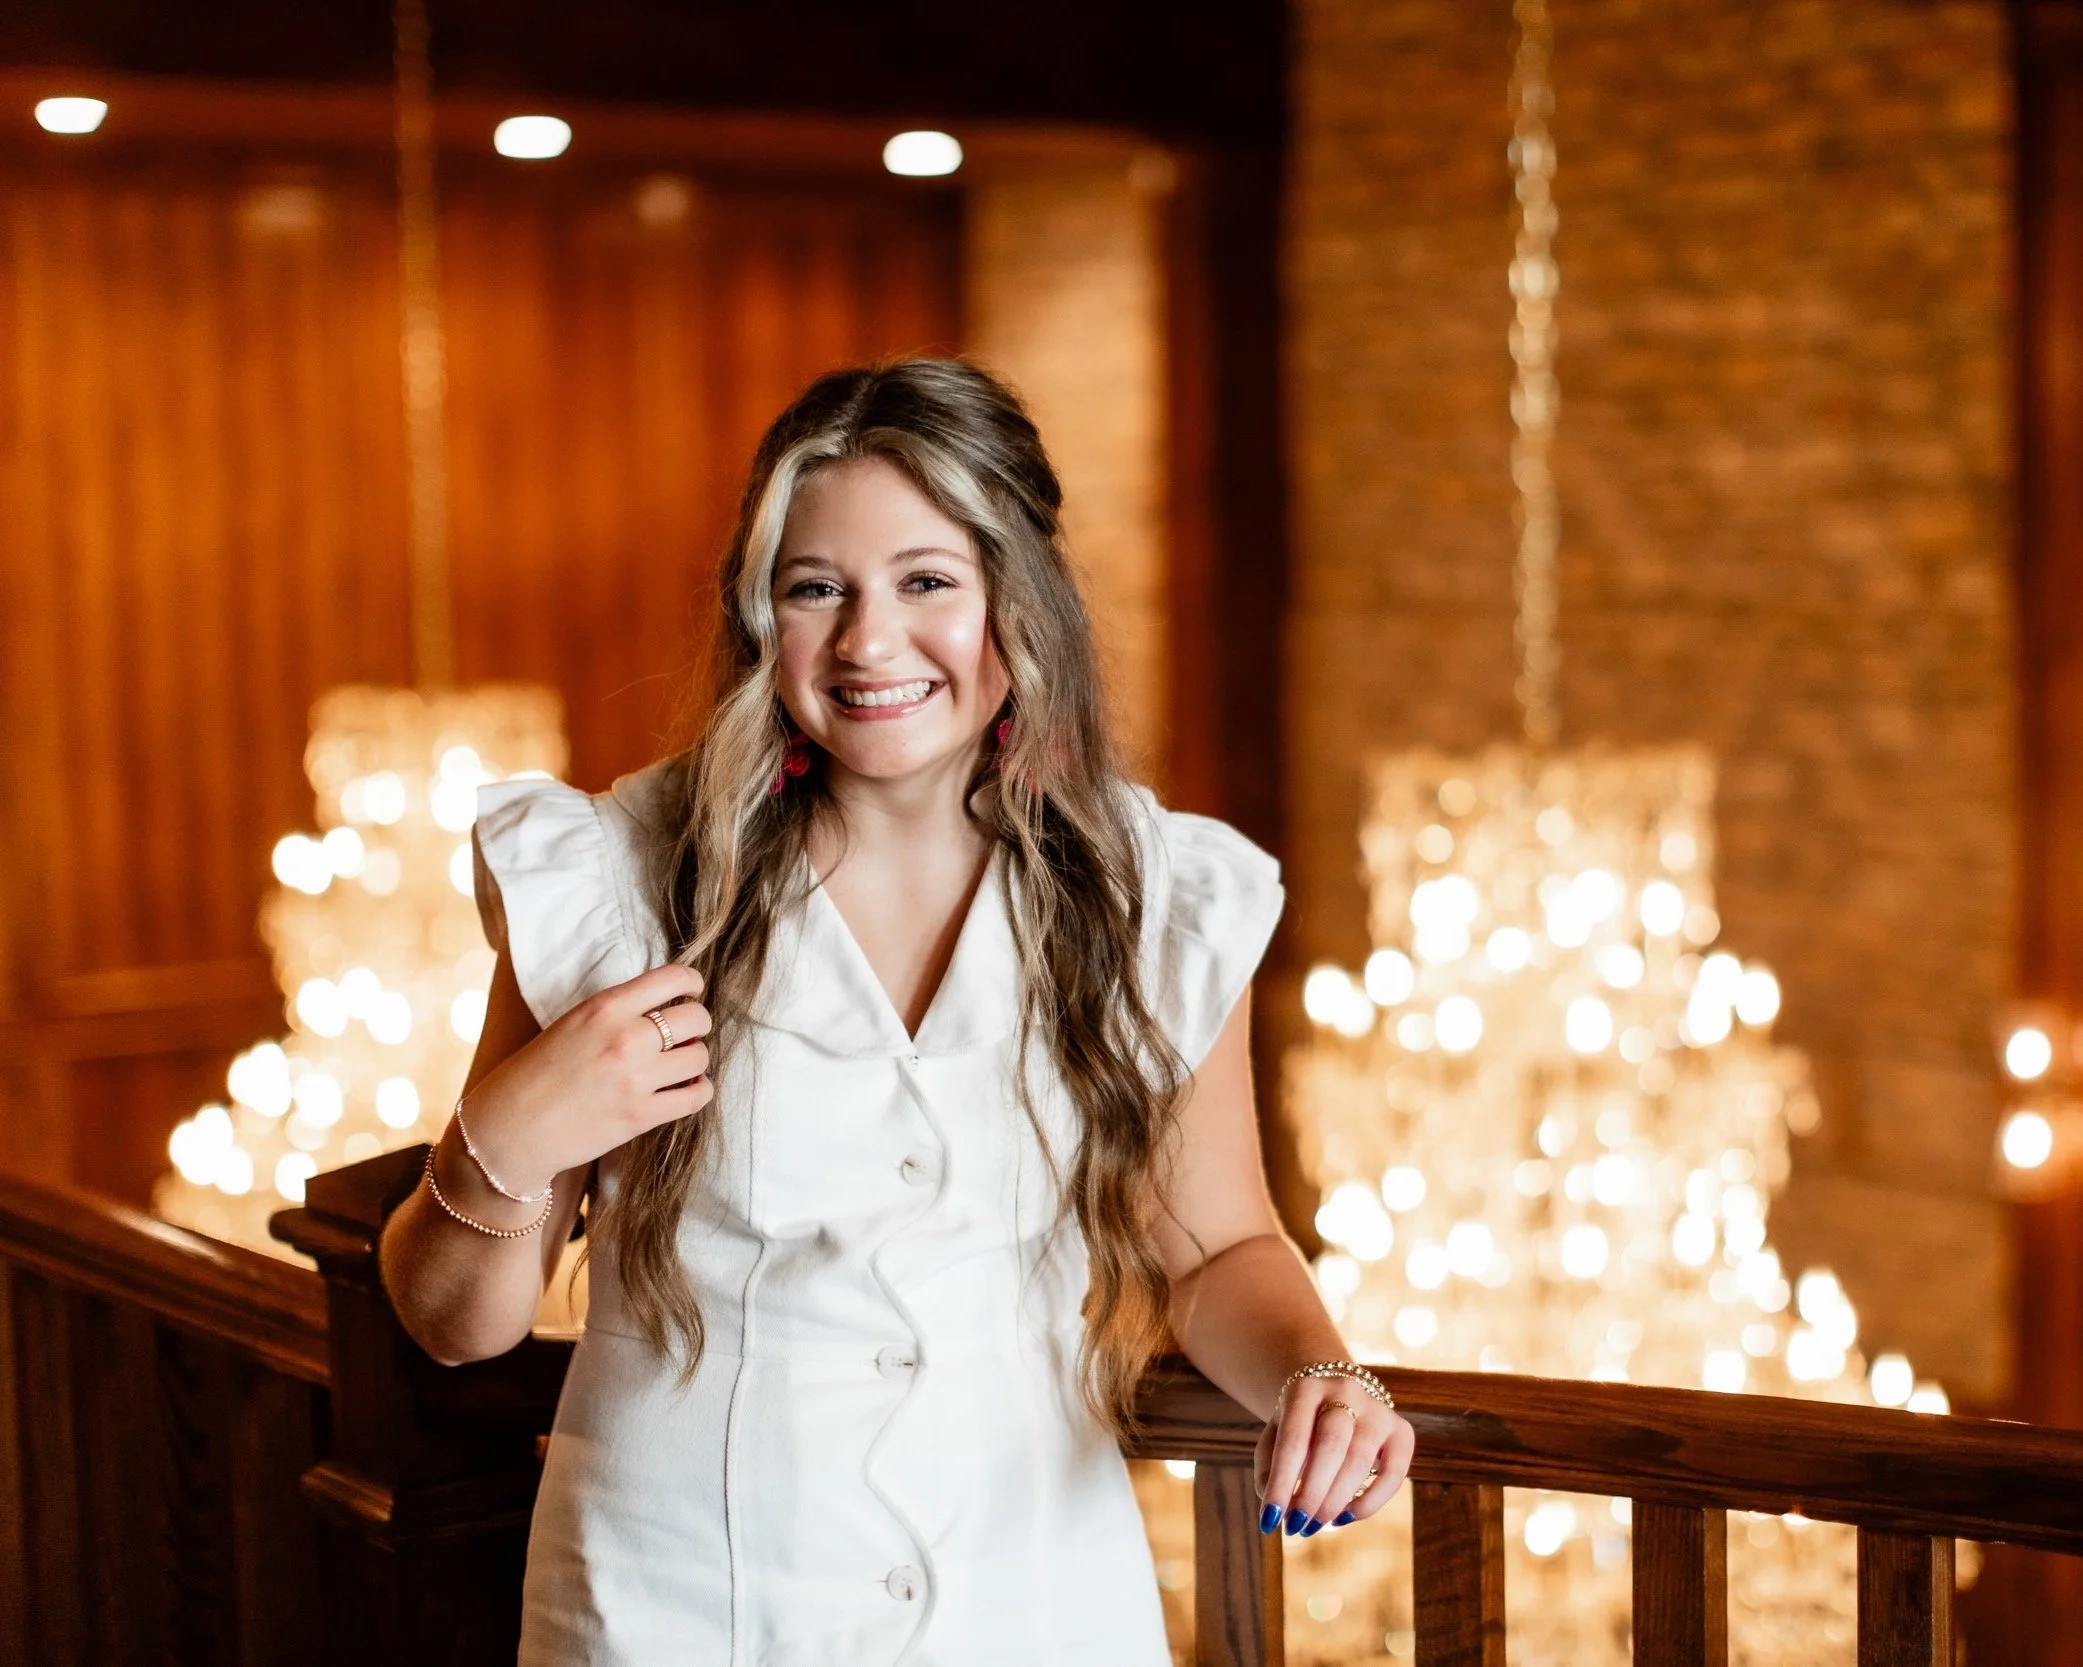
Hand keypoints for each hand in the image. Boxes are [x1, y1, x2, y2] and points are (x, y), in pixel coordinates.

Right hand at [458, 962, 713, 1192]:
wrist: (510, 1129)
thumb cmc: (535, 1074)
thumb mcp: (572, 1023)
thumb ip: (617, 1012)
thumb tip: (664, 1008)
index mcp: (605, 1007)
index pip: (673, 978)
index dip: (691, 983)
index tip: (691, 992)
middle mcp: (626, 1037)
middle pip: (696, 1018)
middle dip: (696, 1025)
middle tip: (683, 1036)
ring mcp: (636, 1078)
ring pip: (700, 1057)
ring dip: (695, 1060)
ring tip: (679, 1066)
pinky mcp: (641, 1116)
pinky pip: (697, 1097)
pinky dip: (698, 1091)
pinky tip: (686, 1089)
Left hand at [1254, 1371, 1414, 1536]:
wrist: (1334, 1396)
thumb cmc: (1299, 1426)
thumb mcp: (1275, 1436)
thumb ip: (1269, 1470)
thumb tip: (1276, 1511)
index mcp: (1305, 1388)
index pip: (1293, 1439)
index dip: (1281, 1483)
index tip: (1268, 1519)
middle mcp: (1345, 1391)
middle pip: (1331, 1446)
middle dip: (1311, 1494)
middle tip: (1295, 1526)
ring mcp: (1377, 1409)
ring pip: (1359, 1460)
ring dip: (1334, 1502)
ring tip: (1313, 1526)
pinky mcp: (1401, 1430)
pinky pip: (1394, 1473)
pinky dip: (1369, 1502)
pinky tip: (1344, 1517)